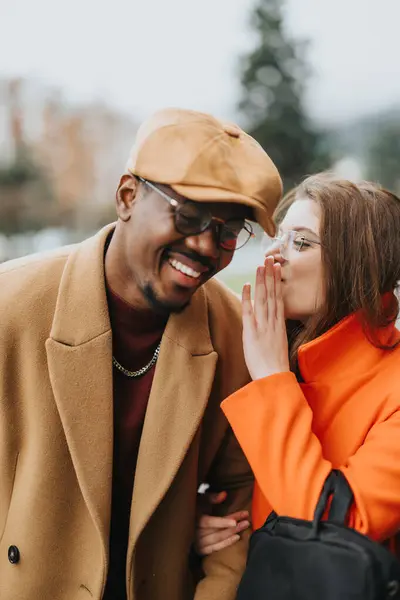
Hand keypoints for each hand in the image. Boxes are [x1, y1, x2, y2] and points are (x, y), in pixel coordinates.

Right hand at [194, 491, 249, 555]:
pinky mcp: (201, 550)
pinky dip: (226, 544)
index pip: (209, 522)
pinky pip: (215, 549)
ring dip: (232, 534)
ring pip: (217, 540)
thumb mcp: (201, 499)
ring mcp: (198, 543)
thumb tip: (224, 494)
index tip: (234, 521)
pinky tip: (236, 538)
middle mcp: (195, 533)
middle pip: (217, 531)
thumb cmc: (196, 507)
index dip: (222, 522)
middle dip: (233, 526)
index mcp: (195, 519)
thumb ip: (212, 497)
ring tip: (244, 526)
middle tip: (246, 521)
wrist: (185, 521)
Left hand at [242, 256, 289, 380]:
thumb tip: (271, 326)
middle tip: (270, 258)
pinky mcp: (252, 332)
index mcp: (280, 326)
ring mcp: (263, 326)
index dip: (277, 283)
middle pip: (272, 294)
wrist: (273, 378)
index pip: (279, 299)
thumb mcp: (278, 347)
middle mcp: (273, 323)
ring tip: (262, 265)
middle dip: (271, 276)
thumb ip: (274, 334)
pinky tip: (247, 285)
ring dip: (262, 281)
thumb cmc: (275, 368)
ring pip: (264, 298)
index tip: (277, 269)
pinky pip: (250, 311)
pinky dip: (248, 297)